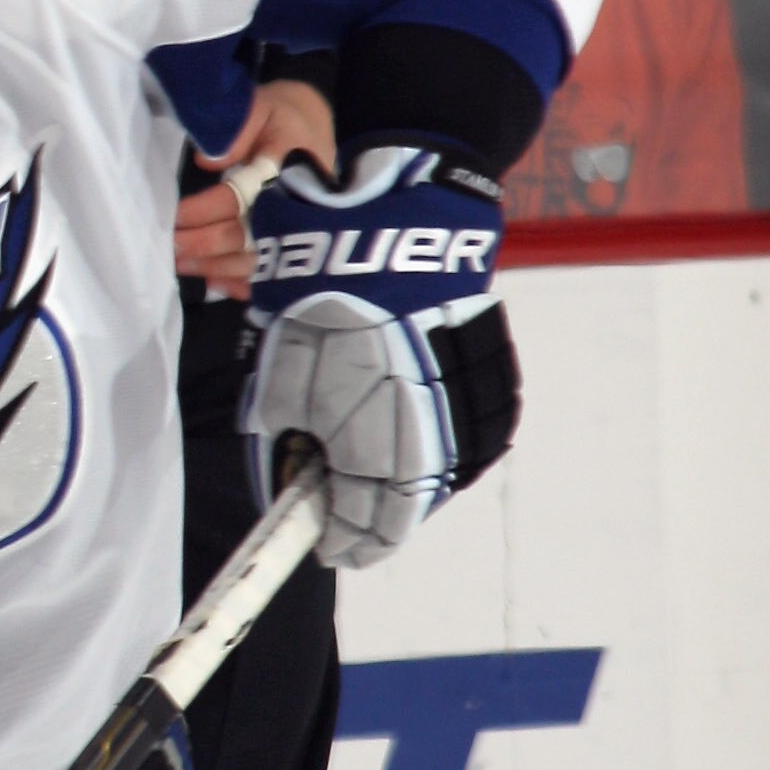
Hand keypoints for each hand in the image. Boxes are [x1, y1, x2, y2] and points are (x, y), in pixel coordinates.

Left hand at [180, 76, 335, 298]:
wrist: (314, 131)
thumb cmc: (281, 120)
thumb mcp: (261, 108)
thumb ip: (237, 129)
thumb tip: (208, 160)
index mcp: (289, 166)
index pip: (241, 196)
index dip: (204, 210)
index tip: (175, 216)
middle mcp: (298, 205)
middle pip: (246, 236)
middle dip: (203, 244)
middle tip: (170, 245)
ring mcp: (301, 231)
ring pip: (255, 262)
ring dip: (214, 268)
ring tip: (180, 264)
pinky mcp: (299, 247)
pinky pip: (270, 277)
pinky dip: (241, 284)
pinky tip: (213, 283)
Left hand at [241, 142, 519, 564]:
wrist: (396, 222)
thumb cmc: (325, 296)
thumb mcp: (280, 373)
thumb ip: (285, 436)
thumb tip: (289, 472)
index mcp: (381, 445)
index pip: (370, 525)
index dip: (346, 541)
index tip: (328, 547)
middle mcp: (434, 435)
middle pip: (410, 501)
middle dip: (374, 513)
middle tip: (345, 516)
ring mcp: (470, 402)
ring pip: (443, 467)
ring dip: (409, 479)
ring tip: (374, 472)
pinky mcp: (490, 367)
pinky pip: (469, 428)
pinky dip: (438, 438)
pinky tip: (413, 429)